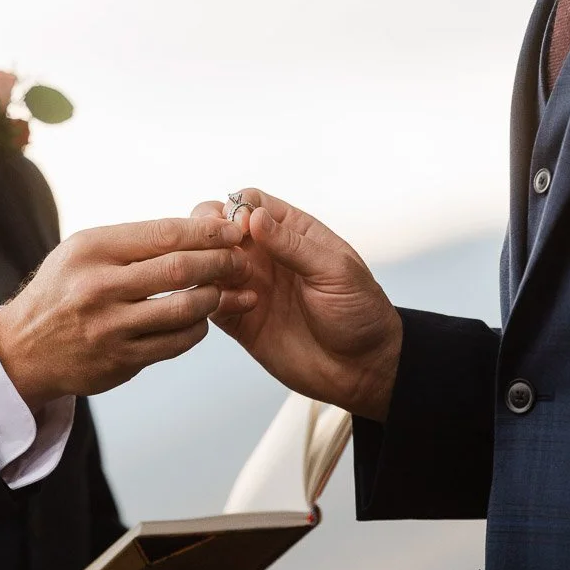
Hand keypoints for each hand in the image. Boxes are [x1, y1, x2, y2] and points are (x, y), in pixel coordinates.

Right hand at [0, 217, 245, 407]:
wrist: (24, 348)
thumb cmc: (63, 290)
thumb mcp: (84, 251)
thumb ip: (134, 241)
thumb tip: (198, 228)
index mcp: (92, 250)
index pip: (163, 233)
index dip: (206, 231)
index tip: (232, 230)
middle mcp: (99, 287)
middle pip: (180, 269)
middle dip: (221, 262)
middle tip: (241, 259)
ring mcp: (111, 327)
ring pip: (185, 309)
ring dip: (214, 297)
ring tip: (223, 289)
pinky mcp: (121, 360)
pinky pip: (177, 342)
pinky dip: (197, 328)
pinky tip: (201, 318)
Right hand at [191, 189, 401, 421]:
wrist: (363, 368)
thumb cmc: (360, 312)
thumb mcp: (334, 271)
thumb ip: (292, 244)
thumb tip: (254, 215)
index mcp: (292, 232)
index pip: (251, 202)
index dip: (237, 207)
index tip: (238, 225)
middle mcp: (265, 255)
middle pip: (219, 228)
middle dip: (209, 232)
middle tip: (220, 249)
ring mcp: (249, 285)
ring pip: (207, 263)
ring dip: (208, 265)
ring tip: (233, 279)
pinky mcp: (240, 318)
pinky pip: (210, 301)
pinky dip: (212, 298)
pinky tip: (244, 306)